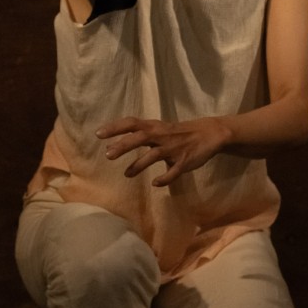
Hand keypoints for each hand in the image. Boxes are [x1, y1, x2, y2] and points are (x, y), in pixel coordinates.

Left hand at [95, 116, 227, 186]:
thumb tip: (112, 147)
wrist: (208, 134)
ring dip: (140, 164)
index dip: (115, 128)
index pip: (131, 123)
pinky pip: (173, 171)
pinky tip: (156, 184)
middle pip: (140, 138)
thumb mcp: (158, 130)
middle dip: (124, 145)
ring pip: (154, 155)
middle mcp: (162, 136)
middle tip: (108, 155)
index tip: (99, 134)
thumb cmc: (178, 133)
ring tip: (126, 174)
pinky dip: (165, 178)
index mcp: (155, 127)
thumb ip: (138, 137)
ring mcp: (174, 149)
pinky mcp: (185, 161)